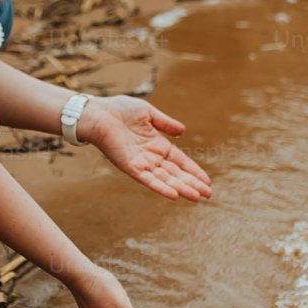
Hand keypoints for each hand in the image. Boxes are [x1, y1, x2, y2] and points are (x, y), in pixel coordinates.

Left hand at [77, 95, 211, 200]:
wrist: (99, 112)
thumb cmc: (120, 110)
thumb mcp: (148, 114)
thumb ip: (165, 123)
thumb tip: (183, 131)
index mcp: (157, 144)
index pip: (180, 161)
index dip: (193, 171)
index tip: (207, 181)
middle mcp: (150, 156)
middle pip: (176, 174)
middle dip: (192, 184)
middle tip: (208, 195)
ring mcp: (141, 163)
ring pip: (165, 179)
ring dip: (181, 188)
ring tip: (197, 198)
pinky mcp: (129, 167)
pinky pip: (148, 180)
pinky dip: (160, 187)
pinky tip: (174, 195)